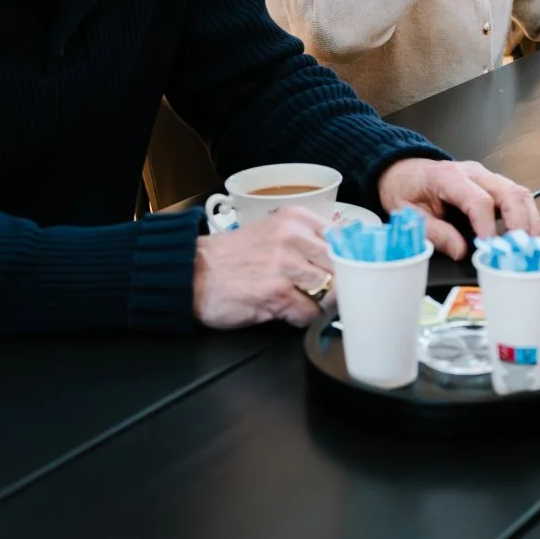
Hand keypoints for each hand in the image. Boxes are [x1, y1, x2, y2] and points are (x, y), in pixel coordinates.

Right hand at [192, 207, 334, 329]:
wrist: (192, 273)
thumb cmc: (230, 257)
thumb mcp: (271, 233)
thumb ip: (304, 241)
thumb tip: (339, 260)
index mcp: (295, 219)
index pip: (343, 240)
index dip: (347, 261)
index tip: (347, 273)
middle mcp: (293, 237)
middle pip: (342, 266)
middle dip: (337, 285)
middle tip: (326, 294)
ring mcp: (285, 265)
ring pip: (331, 290)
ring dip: (320, 303)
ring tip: (302, 302)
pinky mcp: (276, 293)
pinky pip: (310, 312)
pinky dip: (303, 318)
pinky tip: (288, 313)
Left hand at [377, 157, 539, 258]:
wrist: (405, 170)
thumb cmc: (406, 189)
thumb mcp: (407, 214)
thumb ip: (434, 232)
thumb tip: (461, 251)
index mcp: (449, 177)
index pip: (479, 200)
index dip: (488, 226)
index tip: (491, 248)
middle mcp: (473, 173)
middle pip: (509, 193)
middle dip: (519, 224)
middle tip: (522, 251)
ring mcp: (487, 177)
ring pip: (519, 193)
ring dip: (530, 221)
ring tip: (533, 247)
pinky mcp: (494, 185)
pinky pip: (518, 198)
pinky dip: (527, 218)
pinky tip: (531, 238)